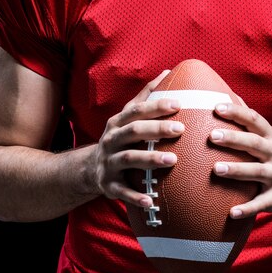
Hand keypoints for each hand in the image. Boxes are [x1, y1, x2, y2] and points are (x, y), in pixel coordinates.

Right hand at [95, 70, 184, 206]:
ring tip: (173, 160)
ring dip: (150, 159)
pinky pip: (122, 191)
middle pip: (134, 131)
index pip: (137, 110)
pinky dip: (136, 196)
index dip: (156, 106)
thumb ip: (148, 95)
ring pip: (129, 159)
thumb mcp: (129, 116)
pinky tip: (152, 201)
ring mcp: (108, 162)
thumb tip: (168, 72)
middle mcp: (111, 139)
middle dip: (157, 129)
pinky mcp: (108, 185)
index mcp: (118, 122)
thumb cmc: (121, 137)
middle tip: (181, 129)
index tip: (178, 104)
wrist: (90, 168)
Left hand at [210, 103, 271, 217]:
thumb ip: (243, 118)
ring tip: (215, 169)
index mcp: (269, 135)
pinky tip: (231, 212)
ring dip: (236, 170)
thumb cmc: (266, 153)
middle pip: (254, 143)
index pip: (253, 119)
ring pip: (256, 171)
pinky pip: (261, 203)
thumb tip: (218, 92)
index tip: (216, 107)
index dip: (236, 112)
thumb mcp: (260, 135)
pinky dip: (247, 208)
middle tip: (212, 136)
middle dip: (233, 139)